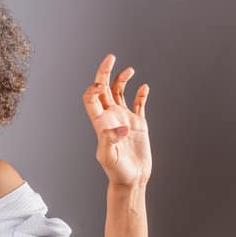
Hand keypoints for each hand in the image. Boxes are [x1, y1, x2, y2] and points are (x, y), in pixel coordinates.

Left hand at [82, 53, 151, 185]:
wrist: (131, 179)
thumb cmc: (116, 171)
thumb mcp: (108, 156)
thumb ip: (110, 140)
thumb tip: (122, 128)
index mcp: (100, 122)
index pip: (91, 98)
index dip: (93, 88)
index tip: (102, 86)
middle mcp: (110, 117)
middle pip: (104, 89)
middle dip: (105, 73)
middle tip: (111, 57)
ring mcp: (124, 119)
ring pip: (120, 93)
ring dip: (122, 79)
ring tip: (130, 70)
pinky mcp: (138, 124)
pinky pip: (138, 104)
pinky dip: (141, 94)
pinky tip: (144, 87)